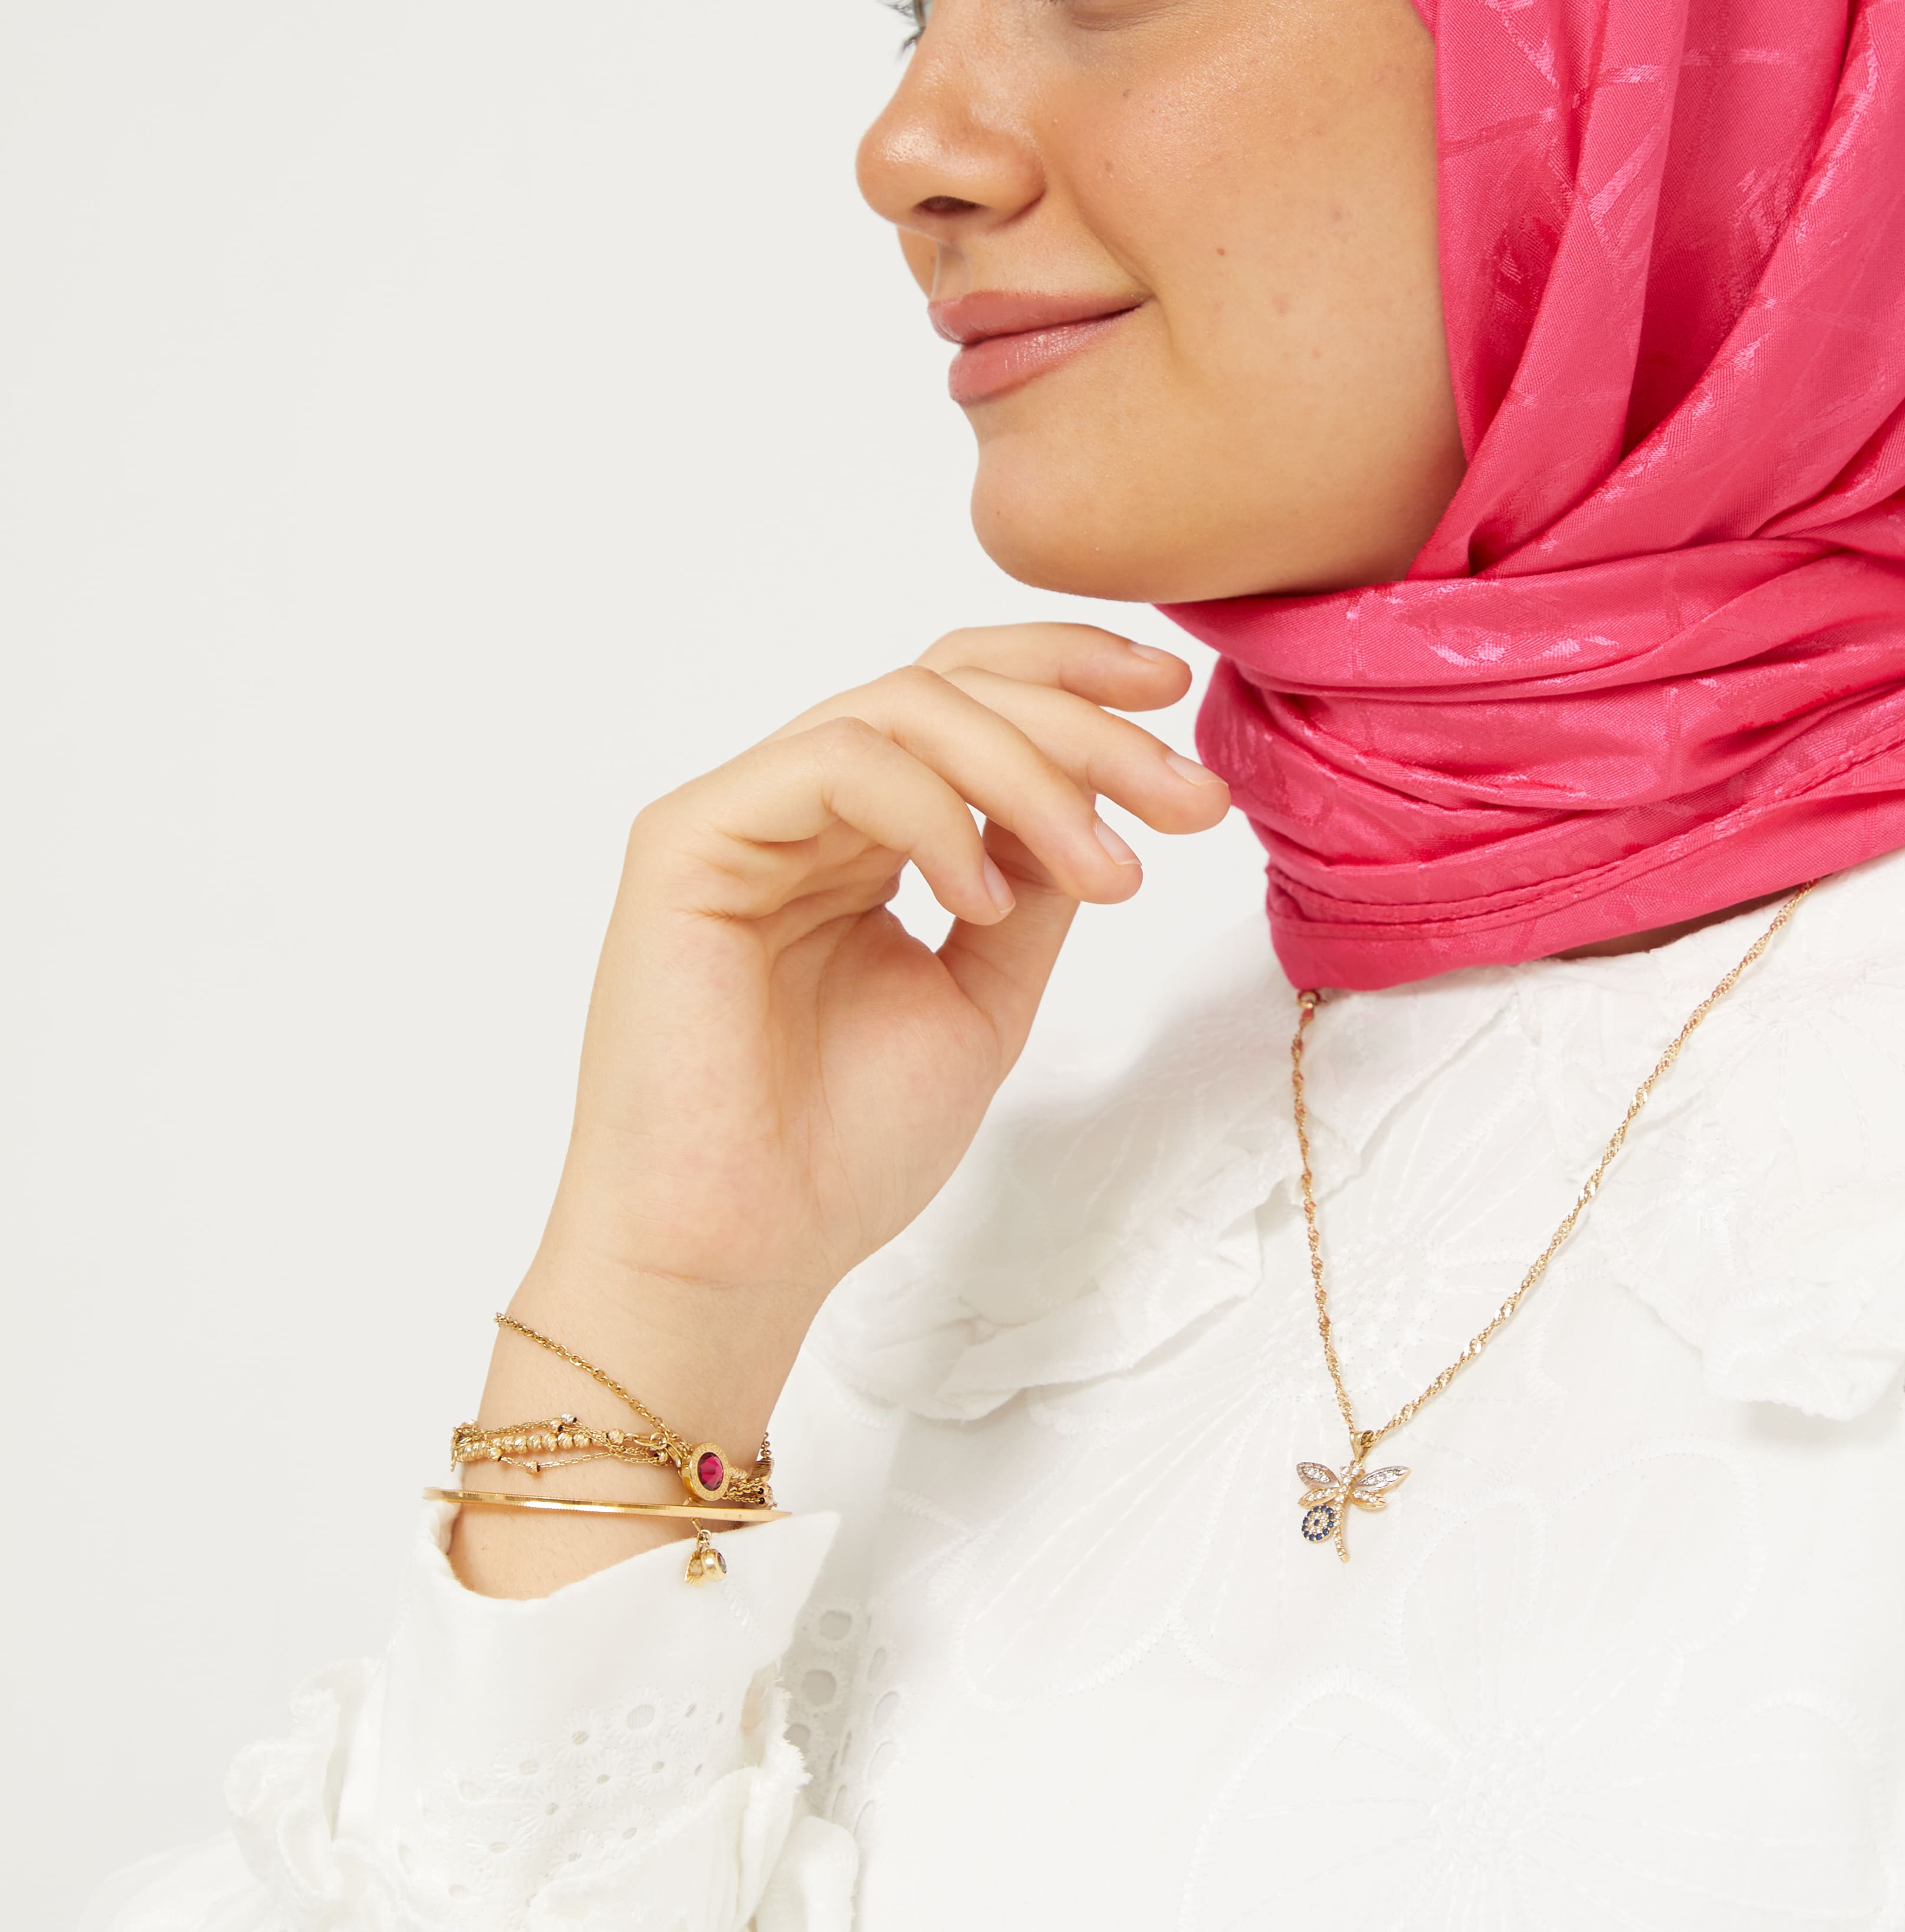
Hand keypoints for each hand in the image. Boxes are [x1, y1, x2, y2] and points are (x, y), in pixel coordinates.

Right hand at [455, 627, 1228, 1592]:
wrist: (740, 1254)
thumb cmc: (840, 1151)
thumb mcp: (983, 996)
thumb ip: (1032, 886)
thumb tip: (1102, 797)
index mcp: (859, 836)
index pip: (964, 700)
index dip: (1072, 676)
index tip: (1178, 700)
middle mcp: (798, 808)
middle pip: (948, 686)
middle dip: (1088, 728)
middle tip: (1188, 798)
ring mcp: (741, 816)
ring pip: (903, 709)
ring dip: (1034, 772)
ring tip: (1107, 871)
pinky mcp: (689, 839)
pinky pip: (835, 761)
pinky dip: (936, 812)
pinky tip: (986, 897)